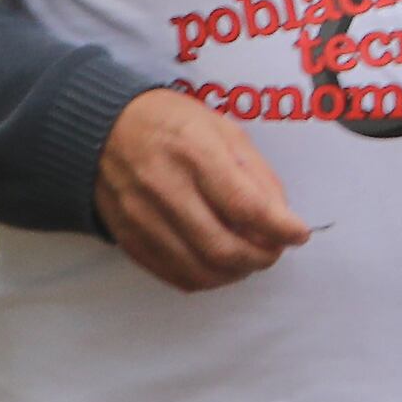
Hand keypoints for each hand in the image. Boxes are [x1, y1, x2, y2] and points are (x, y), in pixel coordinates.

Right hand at [94, 88, 311, 290]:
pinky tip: (219, 266)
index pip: (246, 206)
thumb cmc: (172, 123)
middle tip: (276, 251)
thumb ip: (256, 173)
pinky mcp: (128, 238)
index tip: (299, 234)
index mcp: (195, 155)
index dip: (280, 228)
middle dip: (261, 258)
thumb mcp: (223, 130)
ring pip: (198, 270)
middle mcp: (165, 191)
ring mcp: (142, 219)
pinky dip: (204, 278)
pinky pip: (171, 274)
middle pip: (222, 248)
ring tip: (250, 260)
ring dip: (234, 274)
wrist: (103, 130)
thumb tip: (282, 215)